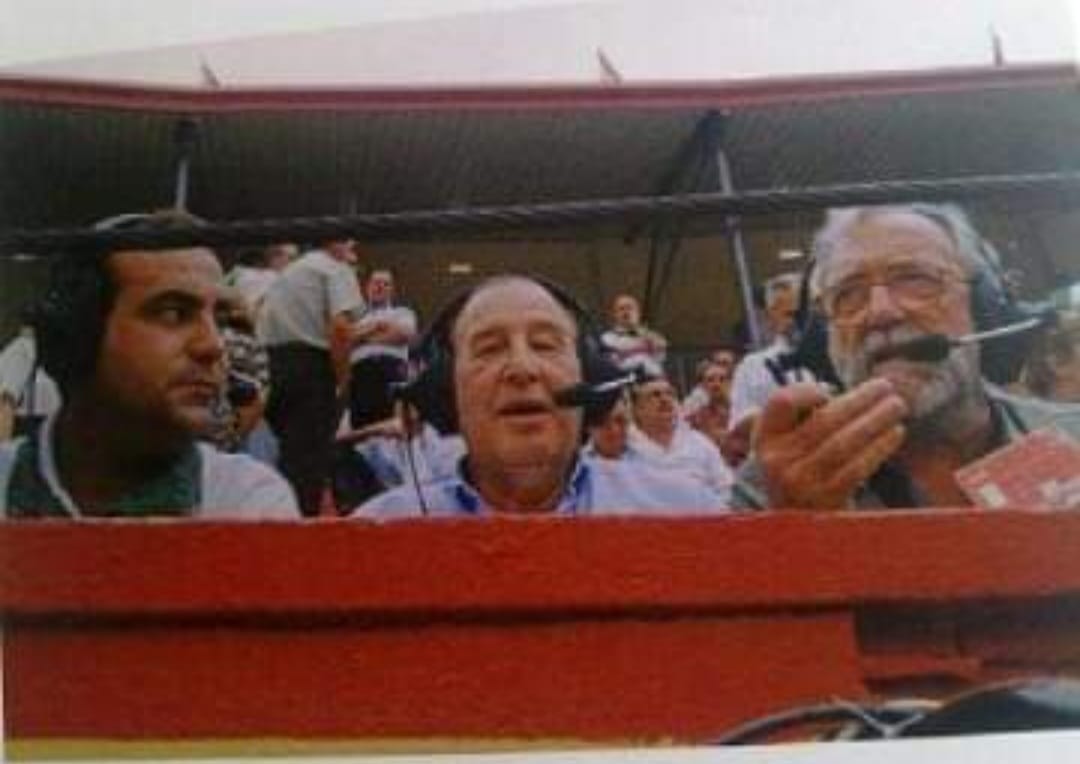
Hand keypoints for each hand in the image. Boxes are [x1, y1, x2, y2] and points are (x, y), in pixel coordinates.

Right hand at [756, 379, 907, 509]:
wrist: (800, 531)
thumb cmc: (800, 475)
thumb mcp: (784, 447)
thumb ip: (795, 418)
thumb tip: (831, 392)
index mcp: (764, 440)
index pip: (780, 402)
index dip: (807, 391)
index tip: (831, 390)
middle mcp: (777, 462)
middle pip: (821, 421)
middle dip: (858, 400)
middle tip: (886, 386)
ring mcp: (801, 483)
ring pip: (843, 443)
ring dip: (875, 421)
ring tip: (897, 405)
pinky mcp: (826, 500)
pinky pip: (857, 468)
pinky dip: (879, 448)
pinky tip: (896, 433)